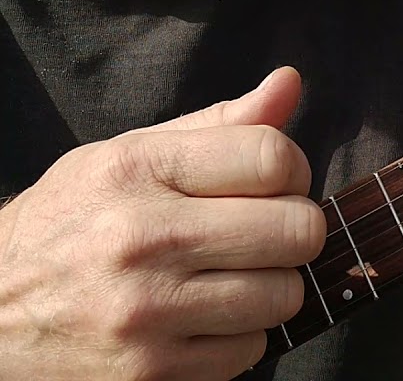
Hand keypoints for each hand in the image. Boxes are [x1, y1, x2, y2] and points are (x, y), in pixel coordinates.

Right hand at [0, 68, 323, 380]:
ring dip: (271, 288)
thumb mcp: (127, 155)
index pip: (272, 157)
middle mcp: (141, 237)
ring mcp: (146, 310)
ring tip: (229, 278)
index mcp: (137, 169)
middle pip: (296, 230)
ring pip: (284, 295)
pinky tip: (201, 320)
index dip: (293, 170)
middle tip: (261, 236)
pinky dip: (239, 337)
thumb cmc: (72, 223)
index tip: (276, 185)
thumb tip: (290, 83)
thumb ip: (217, 124)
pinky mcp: (150, 372)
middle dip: (293, 231)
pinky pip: (251, 350)